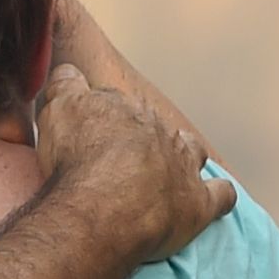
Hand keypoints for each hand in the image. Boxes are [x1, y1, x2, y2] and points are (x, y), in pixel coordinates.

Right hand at [31, 0, 233, 264]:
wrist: (101, 205)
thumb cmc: (75, 159)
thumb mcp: (58, 108)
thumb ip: (65, 85)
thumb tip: (70, 72)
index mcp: (125, 109)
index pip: (114, 105)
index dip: (100, 121)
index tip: (86, 137)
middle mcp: (158, 131)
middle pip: (152, 128)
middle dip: (140, 139)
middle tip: (116, 164)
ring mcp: (182, 166)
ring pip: (192, 150)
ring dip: (184, 157)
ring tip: (167, 173)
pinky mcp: (197, 204)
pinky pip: (221, 195)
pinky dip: (218, 195)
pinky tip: (211, 198)